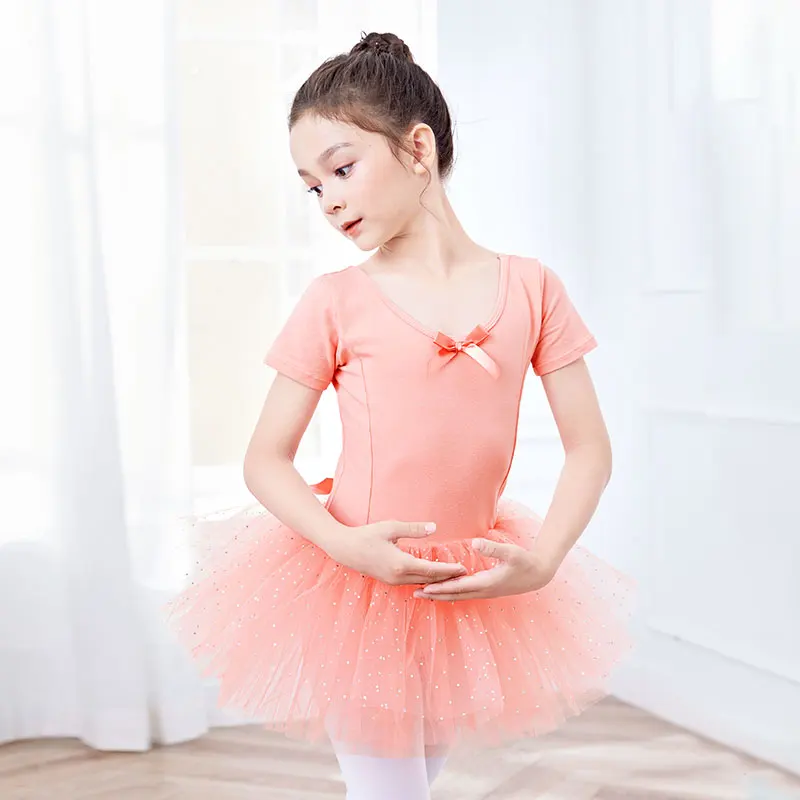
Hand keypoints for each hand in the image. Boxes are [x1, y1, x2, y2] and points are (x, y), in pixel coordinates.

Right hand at [322, 521, 467, 586]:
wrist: (344, 549)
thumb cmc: (367, 535)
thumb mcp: (390, 527)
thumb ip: (413, 529)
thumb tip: (434, 527)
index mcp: (401, 564)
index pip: (431, 570)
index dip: (449, 570)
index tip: (463, 568)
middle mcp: (398, 577)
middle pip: (429, 580)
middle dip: (447, 577)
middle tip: (464, 574)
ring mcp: (393, 581)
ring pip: (420, 583)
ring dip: (437, 580)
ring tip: (452, 576)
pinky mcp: (389, 581)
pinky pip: (412, 582)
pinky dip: (425, 580)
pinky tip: (432, 577)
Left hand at [413, 539, 556, 600]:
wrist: (538, 574)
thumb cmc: (525, 561)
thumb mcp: (510, 552)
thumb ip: (492, 548)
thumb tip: (475, 543)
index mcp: (485, 583)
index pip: (457, 587)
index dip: (440, 588)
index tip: (423, 588)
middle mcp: (482, 590)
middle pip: (454, 595)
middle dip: (434, 595)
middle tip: (414, 594)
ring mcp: (484, 591)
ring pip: (458, 596)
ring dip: (441, 595)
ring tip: (423, 593)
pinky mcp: (486, 588)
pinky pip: (464, 593)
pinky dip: (451, 592)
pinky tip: (444, 590)